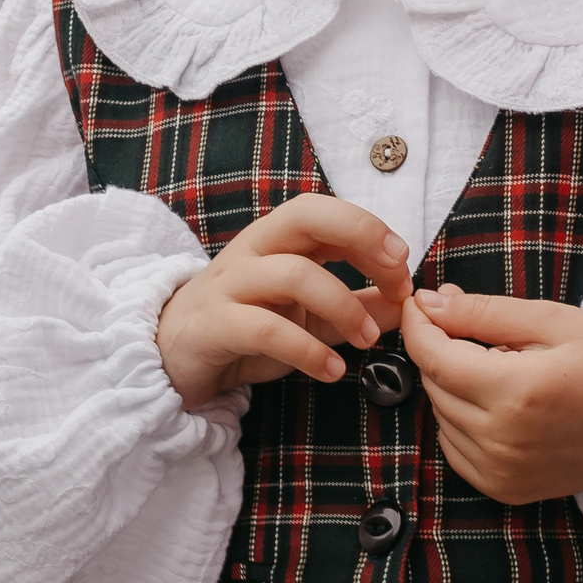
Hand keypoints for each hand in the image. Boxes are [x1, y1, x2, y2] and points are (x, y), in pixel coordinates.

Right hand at [158, 192, 414, 409]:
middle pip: (306, 216)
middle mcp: (254, 251)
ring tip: (368, 341)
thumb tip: (409, 304)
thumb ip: (357, 308)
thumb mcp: (309, 317)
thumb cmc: (245, 328)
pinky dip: (307, 351)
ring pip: (292, 274)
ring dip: (344, 307)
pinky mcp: (215, 325)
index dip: (370, 231)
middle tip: (396, 279)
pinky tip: (332, 370)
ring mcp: (231, 285)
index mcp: (277, 240)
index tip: (403, 270)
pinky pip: (266, 329)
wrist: (172, 356)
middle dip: (360, 237)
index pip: (326, 212)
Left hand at [404, 283, 582, 504]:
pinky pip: (456, 449)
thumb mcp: (552, 320)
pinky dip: (460, 421)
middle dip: (440, 348)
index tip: (418, 302)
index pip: (434, 357)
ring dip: (452, 385)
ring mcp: (505, 472)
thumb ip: (483, 313)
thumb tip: (428, 304)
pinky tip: (494, 401)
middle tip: (469, 324)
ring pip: (441, 416)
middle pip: (435, 385)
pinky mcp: (508, 490)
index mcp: (518, 392)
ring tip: (497, 366)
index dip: (418, 324)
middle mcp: (505, 440)